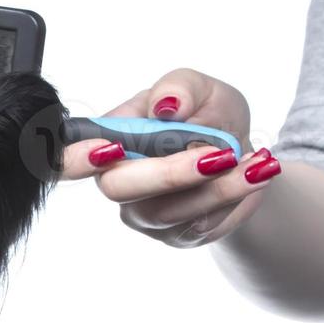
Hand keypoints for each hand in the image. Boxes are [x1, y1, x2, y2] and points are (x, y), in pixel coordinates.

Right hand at [61, 69, 282, 247]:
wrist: (243, 156)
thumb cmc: (209, 117)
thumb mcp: (202, 88)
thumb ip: (180, 87)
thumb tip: (166, 106)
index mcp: (108, 141)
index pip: (67, 157)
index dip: (75, 159)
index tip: (109, 149)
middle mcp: (115, 181)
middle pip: (118, 188)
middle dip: (169, 173)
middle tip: (219, 154)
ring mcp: (141, 213)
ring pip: (166, 210)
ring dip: (218, 187)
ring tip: (256, 161)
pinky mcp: (173, 235)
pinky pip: (197, 225)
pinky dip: (232, 198)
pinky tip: (253, 176)